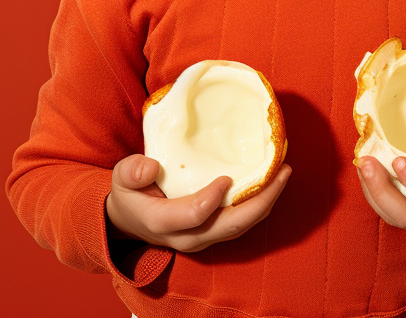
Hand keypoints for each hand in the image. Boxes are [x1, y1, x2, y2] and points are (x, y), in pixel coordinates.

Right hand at [105, 154, 291, 252]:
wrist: (131, 220)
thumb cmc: (131, 194)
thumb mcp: (121, 179)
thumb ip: (131, 172)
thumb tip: (150, 167)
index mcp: (163, 222)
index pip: (195, 215)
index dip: (213, 197)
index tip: (226, 177)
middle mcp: (188, 237)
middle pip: (232, 226)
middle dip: (262, 200)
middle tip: (282, 170)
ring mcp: (204, 238)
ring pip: (242, 226)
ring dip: (267, 201)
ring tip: (284, 173)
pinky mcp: (215, 233)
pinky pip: (242, 222)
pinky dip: (260, 203)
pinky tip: (272, 181)